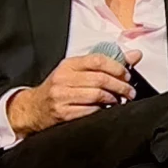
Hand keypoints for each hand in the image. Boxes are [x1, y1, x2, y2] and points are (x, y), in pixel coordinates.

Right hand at [6, 50, 141, 135]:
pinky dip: (102, 110)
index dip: (118, 67)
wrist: (33, 108)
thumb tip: (135, 55)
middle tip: (130, 91)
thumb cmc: (59, 88)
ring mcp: (62, 96)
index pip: (98, 60)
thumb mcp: (77, 71)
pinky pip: (90, 111)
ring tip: (119, 100)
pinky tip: (106, 109)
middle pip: (100, 79)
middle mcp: (63, 78)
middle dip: (121, 86)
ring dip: (114, 99)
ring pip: (97, 95)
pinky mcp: (63, 112)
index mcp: (68, 65)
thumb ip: (106, 63)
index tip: (127, 75)